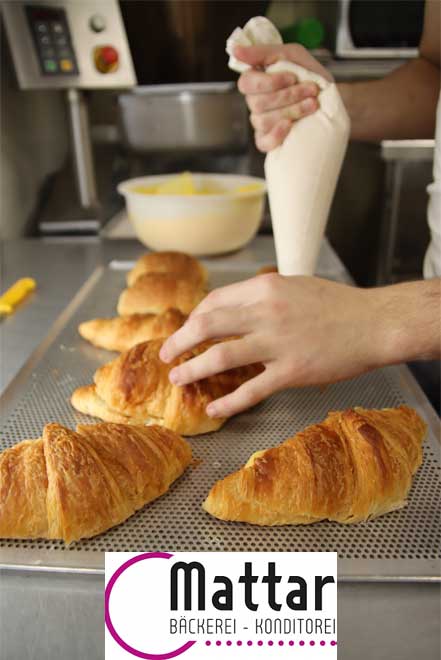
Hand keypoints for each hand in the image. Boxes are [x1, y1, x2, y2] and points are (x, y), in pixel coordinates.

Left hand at [159, 274, 388, 418]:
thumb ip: (262, 296)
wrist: (374, 323)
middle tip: (165, 356)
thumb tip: (232, 309)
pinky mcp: (292, 372)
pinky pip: (251, 390)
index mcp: (265, 288)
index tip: (187, 331)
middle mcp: (265, 313)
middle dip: (178, 342)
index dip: (193, 319)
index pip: (214, 302)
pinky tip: (214, 409)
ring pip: (220, 357)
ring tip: (178, 380)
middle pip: (206, 326)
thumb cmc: (337, 304)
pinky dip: (227, 402)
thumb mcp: (294, 286)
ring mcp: (277, 343)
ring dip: (192, 369)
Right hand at [236, 43, 333, 151]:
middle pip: (258, 103)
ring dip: (292, 111)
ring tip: (312, 104)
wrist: (331, 100)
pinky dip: (276, 135)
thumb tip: (235, 50)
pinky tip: (290, 126)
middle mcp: (255, 102)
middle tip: (310, 89)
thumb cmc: (310, 75)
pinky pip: (263, 142)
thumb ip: (262, 51)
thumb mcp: (291, 54)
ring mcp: (261, 123)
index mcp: (256, 81)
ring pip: (264, 121)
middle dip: (289, 96)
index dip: (269, 82)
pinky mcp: (268, 140)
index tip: (292, 77)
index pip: (246, 83)